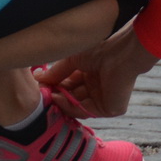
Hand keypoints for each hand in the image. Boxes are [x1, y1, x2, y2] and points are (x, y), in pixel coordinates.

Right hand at [38, 27, 158, 117]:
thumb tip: (38, 78)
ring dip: (61, 101)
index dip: (55, 86)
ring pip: (77, 106)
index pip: (70, 86)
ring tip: (49, 94)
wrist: (121, 52)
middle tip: (42, 93)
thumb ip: (57, 72)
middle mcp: (98, 88)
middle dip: (56, 95)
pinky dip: (71, 106)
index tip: (41, 86)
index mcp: (92, 75)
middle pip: (72, 97)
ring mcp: (104, 100)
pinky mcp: (110, 109)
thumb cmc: (101, 49)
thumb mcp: (72, 60)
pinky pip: (85, 111)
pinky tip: (59, 97)